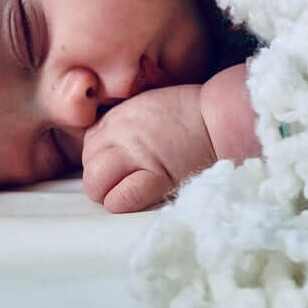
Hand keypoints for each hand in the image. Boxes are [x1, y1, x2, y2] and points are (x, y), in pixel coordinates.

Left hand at [81, 83, 215, 212]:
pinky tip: (140, 197)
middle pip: (88, 166)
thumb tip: (111, 148)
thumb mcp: (147, 105)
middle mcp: (119, 133)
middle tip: (127, 181)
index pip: (89, 146)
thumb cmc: (191, 113)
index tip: (123, 163)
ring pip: (95, 184)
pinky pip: (119, 199)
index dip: (104, 159)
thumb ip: (124, 124)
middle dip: (102, 178)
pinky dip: (123, 202)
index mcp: (117, 116)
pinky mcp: (155, 176)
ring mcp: (135, 154)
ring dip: (109, 193)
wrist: (220, 117)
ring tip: (132, 190)